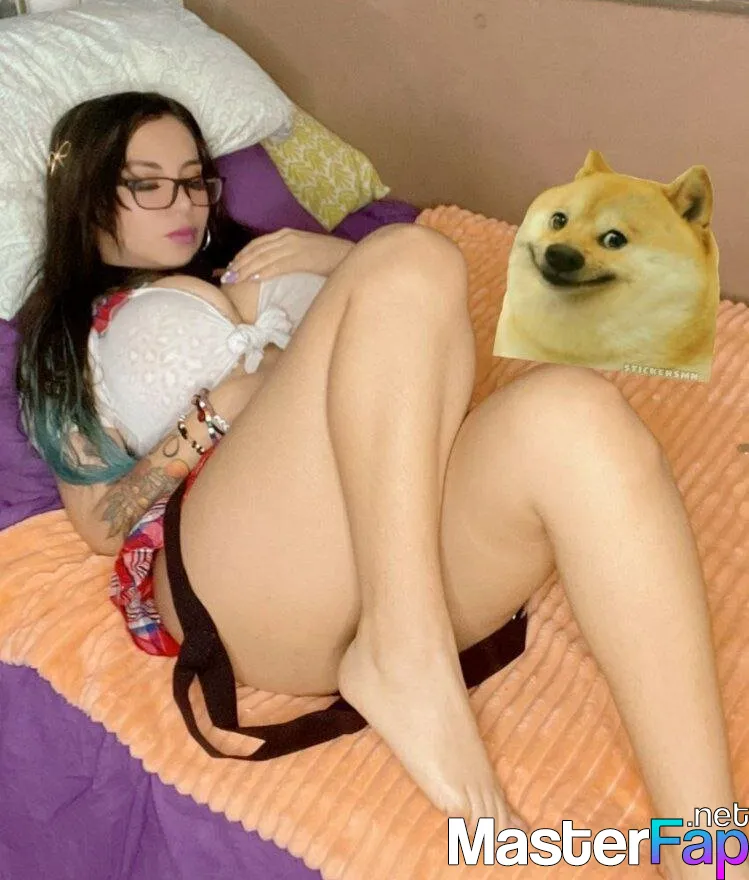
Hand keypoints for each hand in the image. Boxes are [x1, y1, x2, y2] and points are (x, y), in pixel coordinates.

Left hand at [220, 228, 353, 284]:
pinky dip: (263, 272)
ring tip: (234, 279)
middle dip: (240, 263)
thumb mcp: (305, 251)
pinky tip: (253, 279)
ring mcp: (294, 246)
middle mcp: (287, 237)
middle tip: (227, 276)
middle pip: (256, 250)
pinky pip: (277, 265)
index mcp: (288, 234)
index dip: (243, 255)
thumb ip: (289, 256)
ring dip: (246, 269)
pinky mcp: (301, 257)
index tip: (232, 266)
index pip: (258, 244)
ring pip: (263, 258)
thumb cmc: (330, 258)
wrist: (351, 255)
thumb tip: (275, 268)